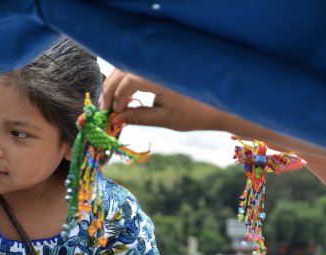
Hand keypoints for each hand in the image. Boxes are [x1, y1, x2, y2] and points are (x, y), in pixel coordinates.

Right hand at [99, 69, 222, 131]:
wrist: (220, 106)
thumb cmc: (195, 114)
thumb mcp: (163, 119)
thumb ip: (137, 117)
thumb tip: (115, 120)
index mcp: (159, 76)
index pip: (128, 82)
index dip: (116, 98)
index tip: (112, 115)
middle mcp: (157, 65)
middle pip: (123, 70)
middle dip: (110, 89)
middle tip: (105, 110)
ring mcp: (158, 63)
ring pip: (127, 67)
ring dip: (116, 84)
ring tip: (112, 104)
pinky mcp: (160, 66)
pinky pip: (137, 68)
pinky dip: (127, 80)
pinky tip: (124, 95)